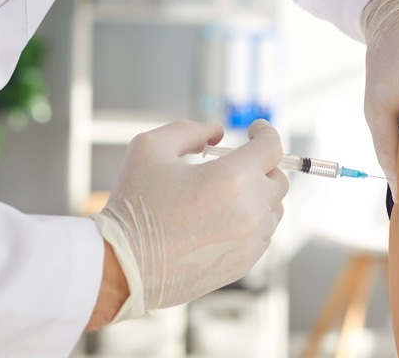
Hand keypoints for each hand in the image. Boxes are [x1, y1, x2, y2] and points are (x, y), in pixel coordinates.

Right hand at [90, 119, 288, 322]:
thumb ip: (190, 131)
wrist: (120, 267)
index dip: (265, 132)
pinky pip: (262, 237)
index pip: (272, 146)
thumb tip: (218, 134)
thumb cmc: (133, 205)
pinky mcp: (242, 265)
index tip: (253, 131)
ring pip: (273, 210)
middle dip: (262, 166)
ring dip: (258, 197)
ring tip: (227, 195)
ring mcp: (249, 241)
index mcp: (232, 177)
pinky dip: (251, 224)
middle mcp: (249, 210)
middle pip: (278, 179)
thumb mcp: (150, 147)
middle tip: (237, 164)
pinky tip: (222, 221)